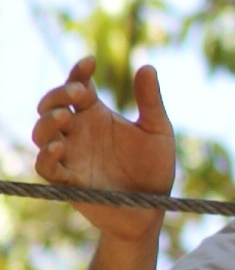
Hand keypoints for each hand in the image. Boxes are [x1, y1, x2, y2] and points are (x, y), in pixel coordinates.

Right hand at [33, 57, 175, 242]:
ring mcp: (70, 155)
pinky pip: (46, 167)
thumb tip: (147, 66)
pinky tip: (60, 145)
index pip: (77, 86)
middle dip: (58, 95)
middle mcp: (78, 131)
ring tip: (65, 115)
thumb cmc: (155, 166)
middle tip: (79, 92)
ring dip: (47, 122)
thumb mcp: (157, 130)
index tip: (90, 62)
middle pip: (52, 106)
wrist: (153, 207)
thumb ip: (150, 101)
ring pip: (41, 133)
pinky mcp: (68, 181)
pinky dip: (48, 155)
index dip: (78, 73)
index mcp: (96, 114)